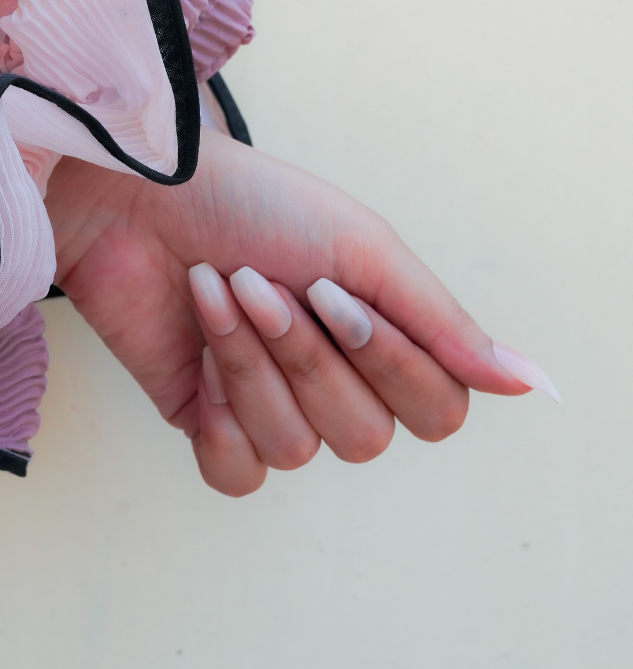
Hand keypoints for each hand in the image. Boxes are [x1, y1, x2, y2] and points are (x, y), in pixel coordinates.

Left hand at [45, 128, 530, 495]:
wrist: (140, 194)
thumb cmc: (252, 205)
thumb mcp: (361, 248)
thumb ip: (441, 323)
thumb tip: (529, 383)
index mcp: (382, 338)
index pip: (438, 412)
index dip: (392, 364)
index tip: (335, 289)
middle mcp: (334, 381)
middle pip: (367, 437)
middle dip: (308, 356)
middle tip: (261, 280)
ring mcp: (268, 404)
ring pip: (297, 450)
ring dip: (252, 363)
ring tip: (220, 291)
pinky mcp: (205, 420)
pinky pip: (238, 474)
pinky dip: (220, 417)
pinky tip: (199, 361)